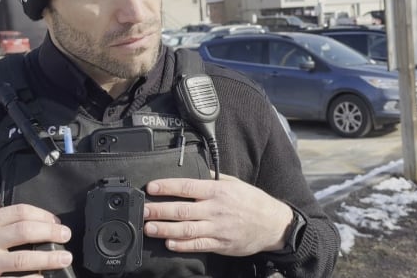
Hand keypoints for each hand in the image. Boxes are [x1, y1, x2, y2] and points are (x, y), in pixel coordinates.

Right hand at [0, 195, 71, 277]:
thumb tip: (10, 191)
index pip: (19, 211)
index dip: (43, 215)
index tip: (57, 222)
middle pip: (24, 231)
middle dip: (50, 232)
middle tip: (66, 235)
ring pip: (22, 260)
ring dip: (48, 258)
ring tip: (65, 258)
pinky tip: (44, 277)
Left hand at [143, 173, 292, 256]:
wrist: (274, 224)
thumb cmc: (253, 202)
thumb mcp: (235, 183)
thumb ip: (215, 179)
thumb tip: (198, 171)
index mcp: (218, 191)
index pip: (188, 187)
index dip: (167, 187)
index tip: (151, 187)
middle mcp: (216, 209)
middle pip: (182, 210)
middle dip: (159, 210)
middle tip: (143, 210)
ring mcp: (218, 228)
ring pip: (187, 229)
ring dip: (165, 229)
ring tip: (149, 228)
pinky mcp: (221, 244)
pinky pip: (198, 245)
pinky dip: (183, 245)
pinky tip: (169, 243)